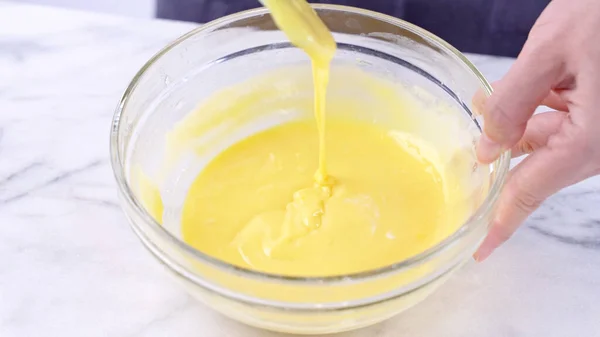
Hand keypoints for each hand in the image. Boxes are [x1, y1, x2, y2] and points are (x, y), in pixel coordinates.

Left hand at [473, 0, 599, 260]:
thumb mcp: (553, 48)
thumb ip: (513, 101)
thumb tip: (488, 147)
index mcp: (591, 139)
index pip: (531, 191)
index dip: (501, 222)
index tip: (479, 249)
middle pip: (539, 163)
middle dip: (503, 147)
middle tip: (473, 130)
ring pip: (553, 138)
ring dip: (522, 120)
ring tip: (497, 95)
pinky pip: (571, 118)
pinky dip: (544, 103)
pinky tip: (530, 83)